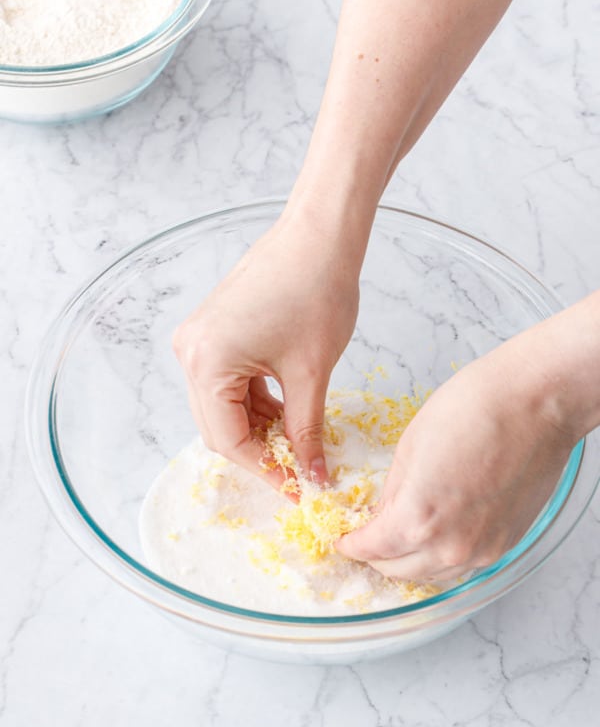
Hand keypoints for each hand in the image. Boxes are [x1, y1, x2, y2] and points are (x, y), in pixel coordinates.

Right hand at [173, 205, 361, 485]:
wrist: (320, 237)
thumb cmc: (318, 293)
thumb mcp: (311, 374)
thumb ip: (306, 431)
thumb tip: (312, 474)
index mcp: (207, 362)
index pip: (227, 439)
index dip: (263, 470)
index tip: (295, 489)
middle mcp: (191, 352)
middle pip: (218, 426)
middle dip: (258, 452)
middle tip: (298, 471)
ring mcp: (198, 340)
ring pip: (223, 406)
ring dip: (258, 427)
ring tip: (298, 441)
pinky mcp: (214, 331)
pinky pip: (228, 383)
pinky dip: (255, 402)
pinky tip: (286, 411)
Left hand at [336, 337, 575, 580]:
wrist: (535, 403)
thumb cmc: (474, 409)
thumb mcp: (410, 447)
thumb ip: (392, 493)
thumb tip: (381, 517)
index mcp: (417, 519)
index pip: (370, 549)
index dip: (351, 544)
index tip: (345, 538)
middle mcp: (450, 546)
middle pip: (397, 570)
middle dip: (376, 555)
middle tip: (368, 537)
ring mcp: (482, 550)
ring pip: (431, 574)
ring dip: (409, 560)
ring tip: (400, 537)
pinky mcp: (505, 544)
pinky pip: (462, 566)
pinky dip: (441, 557)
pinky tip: (435, 535)